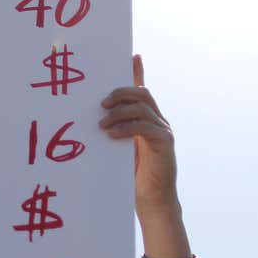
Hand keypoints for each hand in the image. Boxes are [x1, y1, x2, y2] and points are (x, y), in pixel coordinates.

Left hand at [101, 55, 176, 216]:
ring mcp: (163, 130)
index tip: (132, 56)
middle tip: (101, 104)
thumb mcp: (117, 150)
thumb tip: (94, 122)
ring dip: (120, 111)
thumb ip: (112, 132)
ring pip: (142, 107)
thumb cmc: (131, 177)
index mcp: (146, 119)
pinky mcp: (164, 142)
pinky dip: (126, 127)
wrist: (152, 200)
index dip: (138, 72)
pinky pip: (145, 126)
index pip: (142, 90)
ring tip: (102, 123)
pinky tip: (111, 134)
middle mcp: (157, 120)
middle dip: (120, 93)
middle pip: (141, 94)